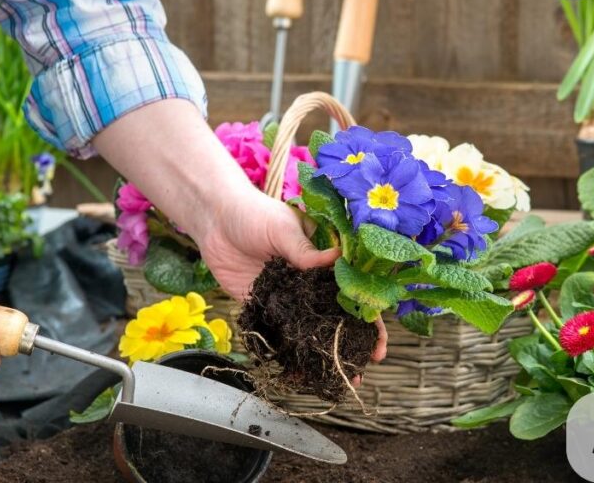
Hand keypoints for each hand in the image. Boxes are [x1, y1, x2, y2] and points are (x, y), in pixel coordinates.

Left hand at [91, 101, 387, 362]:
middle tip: (361, 367)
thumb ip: (305, 250)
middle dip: (351, 343)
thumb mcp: (283, 228)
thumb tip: (336, 258)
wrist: (214, 220)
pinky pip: (277, 333)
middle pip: (336, 316)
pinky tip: (298, 373)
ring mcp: (287, 297)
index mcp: (323, 260)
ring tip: (334, 379)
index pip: (352, 290)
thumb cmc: (255, 214)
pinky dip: (286, 353)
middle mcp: (310, 282)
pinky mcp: (262, 307)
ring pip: (309, 330)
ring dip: (321, 354)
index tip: (378, 338)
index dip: (368, 315)